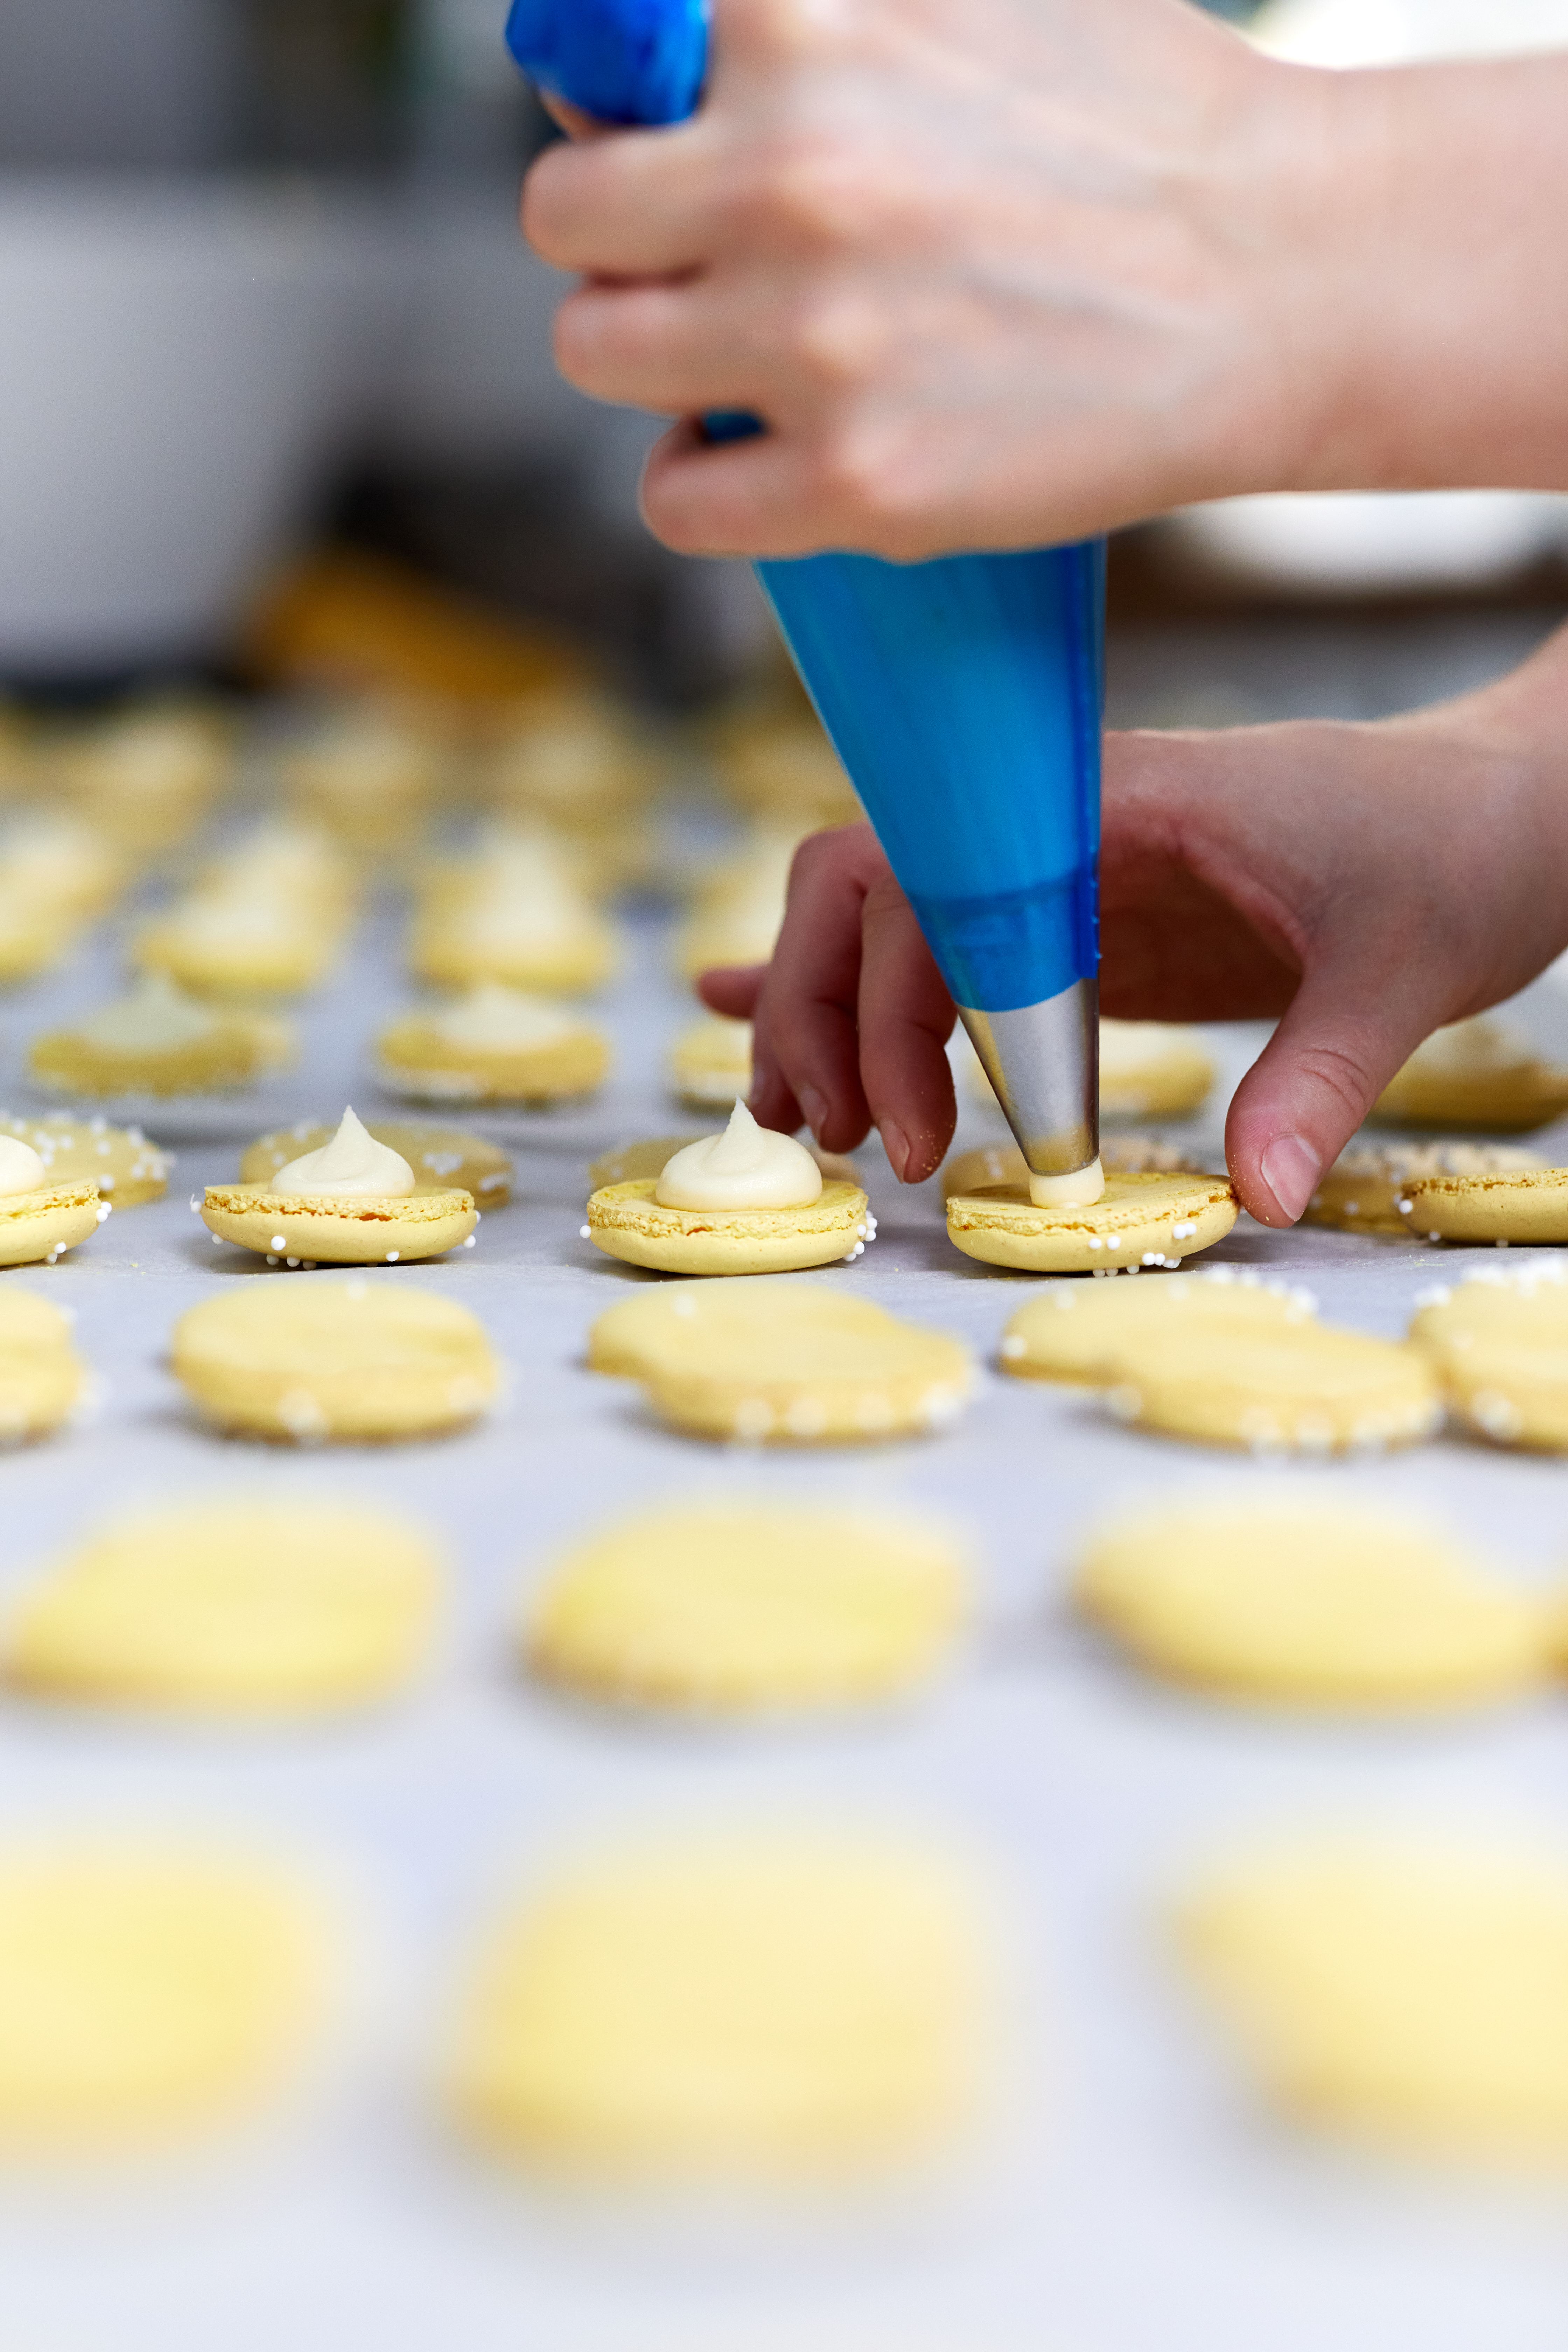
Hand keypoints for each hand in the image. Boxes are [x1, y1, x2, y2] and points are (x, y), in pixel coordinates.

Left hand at [522, 0, 1567, 558]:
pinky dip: (706, 484)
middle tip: (712, 268)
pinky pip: (674, 500)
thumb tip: (661, 45)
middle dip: (625, 243)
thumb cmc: (1130, 123)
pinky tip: (772, 454)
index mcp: (796, 18)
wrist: (1275, 272)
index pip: (594, 61)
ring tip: (750, 360)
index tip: (675, 153)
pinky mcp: (854, 480)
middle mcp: (785, 173)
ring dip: (656, 361)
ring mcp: (814, 339)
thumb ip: (809, 13)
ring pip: (596, 353)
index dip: (627, 115)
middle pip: (563, 216)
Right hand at [702, 627, 1567, 1222]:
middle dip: (825, 1009)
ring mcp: (1065, 873)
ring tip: (810, 1119)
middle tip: (844, 1139)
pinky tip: (788, 1041)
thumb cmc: (1455, 854)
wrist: (1500, 812)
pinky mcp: (1083, 926)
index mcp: (1121, 801)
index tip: (917, 1129)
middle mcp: (1066, 824)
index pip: (935, 878)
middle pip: (866, 886)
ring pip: (884, 915)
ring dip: (826, 1008)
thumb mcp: (1402, 967)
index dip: (892, 1006)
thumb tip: (1262, 1195)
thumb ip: (1323, 1076)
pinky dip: (864, 993)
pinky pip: (946, 949)